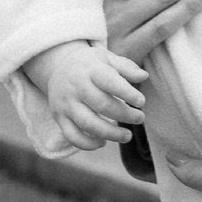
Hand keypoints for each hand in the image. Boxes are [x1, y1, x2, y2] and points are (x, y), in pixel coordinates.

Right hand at [31, 40, 147, 148]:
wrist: (58, 65)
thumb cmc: (91, 64)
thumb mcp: (108, 58)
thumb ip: (127, 67)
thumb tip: (144, 76)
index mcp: (90, 70)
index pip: (109, 81)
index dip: (126, 93)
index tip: (141, 102)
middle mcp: (76, 87)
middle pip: (101, 105)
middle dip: (124, 115)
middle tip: (140, 118)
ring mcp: (65, 103)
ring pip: (87, 124)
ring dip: (110, 133)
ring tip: (127, 136)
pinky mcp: (59, 117)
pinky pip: (72, 135)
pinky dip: (88, 144)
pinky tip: (103, 142)